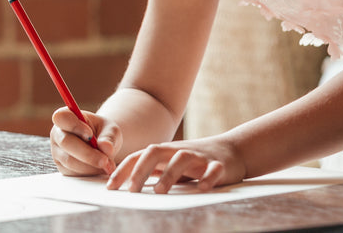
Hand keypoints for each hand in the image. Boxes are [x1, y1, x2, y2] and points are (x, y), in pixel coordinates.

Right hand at [50, 106, 119, 176]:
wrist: (103, 147)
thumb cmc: (104, 133)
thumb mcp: (111, 129)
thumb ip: (109, 136)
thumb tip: (106, 147)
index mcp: (66, 116)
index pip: (62, 117)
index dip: (74, 126)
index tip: (90, 134)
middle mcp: (58, 133)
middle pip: (66, 142)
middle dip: (87, 153)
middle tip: (105, 160)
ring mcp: (57, 152)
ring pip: (70, 161)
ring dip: (91, 165)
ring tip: (107, 164)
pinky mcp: (62, 167)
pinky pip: (74, 172)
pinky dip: (89, 172)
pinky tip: (100, 168)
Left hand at [106, 136, 243, 193]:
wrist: (232, 150)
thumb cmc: (195, 160)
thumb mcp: (170, 163)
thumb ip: (152, 170)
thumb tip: (124, 183)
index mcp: (164, 152)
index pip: (139, 156)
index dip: (123, 170)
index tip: (110, 187)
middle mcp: (178, 151)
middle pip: (155, 152)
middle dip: (141, 170)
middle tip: (131, 189)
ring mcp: (199, 156)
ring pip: (182, 158)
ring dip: (169, 174)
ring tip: (159, 191)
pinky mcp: (219, 165)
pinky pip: (213, 169)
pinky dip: (207, 177)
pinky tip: (201, 188)